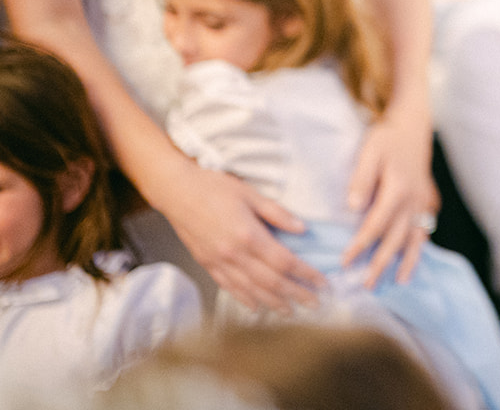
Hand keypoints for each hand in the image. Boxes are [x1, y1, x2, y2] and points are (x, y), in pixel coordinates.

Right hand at [158, 161, 324, 313]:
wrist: (176, 191)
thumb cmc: (215, 187)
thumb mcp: (251, 194)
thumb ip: (277, 213)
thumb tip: (302, 229)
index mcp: (248, 235)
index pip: (284, 262)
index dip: (306, 274)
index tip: (322, 282)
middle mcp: (234, 254)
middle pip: (271, 282)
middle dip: (296, 294)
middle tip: (316, 304)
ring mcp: (218, 263)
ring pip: (251, 290)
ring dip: (273, 303)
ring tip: (291, 312)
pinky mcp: (207, 265)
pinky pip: (229, 288)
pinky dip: (244, 299)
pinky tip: (257, 307)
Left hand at [342, 102, 437, 286]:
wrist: (412, 125)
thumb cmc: (387, 137)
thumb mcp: (369, 152)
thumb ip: (361, 179)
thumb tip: (352, 207)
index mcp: (398, 188)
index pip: (376, 224)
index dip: (360, 244)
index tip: (345, 261)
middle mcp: (414, 199)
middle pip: (396, 238)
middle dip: (381, 262)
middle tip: (367, 284)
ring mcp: (423, 201)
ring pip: (416, 238)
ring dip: (406, 261)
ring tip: (398, 282)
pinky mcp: (427, 200)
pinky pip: (425, 229)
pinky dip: (419, 247)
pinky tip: (411, 260)